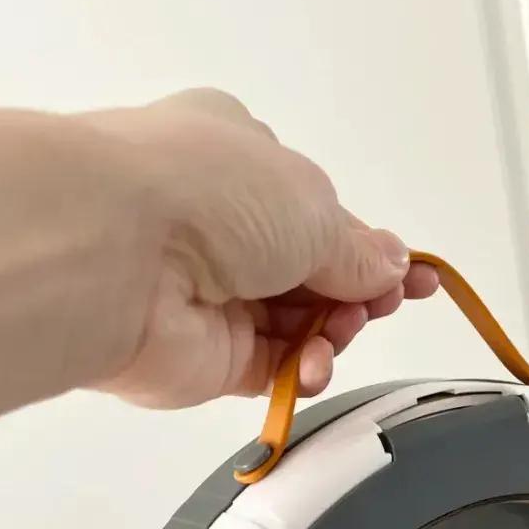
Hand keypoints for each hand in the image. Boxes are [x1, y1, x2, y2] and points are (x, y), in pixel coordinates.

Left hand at [90, 89, 439, 408]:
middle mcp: (218, 223)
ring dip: (331, 333)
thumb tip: (392, 265)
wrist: (115, 251)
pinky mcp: (202, 353)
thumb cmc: (198, 192)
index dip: (367, 247)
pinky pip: (271, 370)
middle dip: (355, 293)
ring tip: (339, 331)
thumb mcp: (312, 203)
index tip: (413, 277)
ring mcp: (208, 291)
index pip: (316, 211)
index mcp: (238, 157)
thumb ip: (357, 248)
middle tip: (380, 304)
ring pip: (296, 326)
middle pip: (310, 273)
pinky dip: (301, 371)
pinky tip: (314, 365)